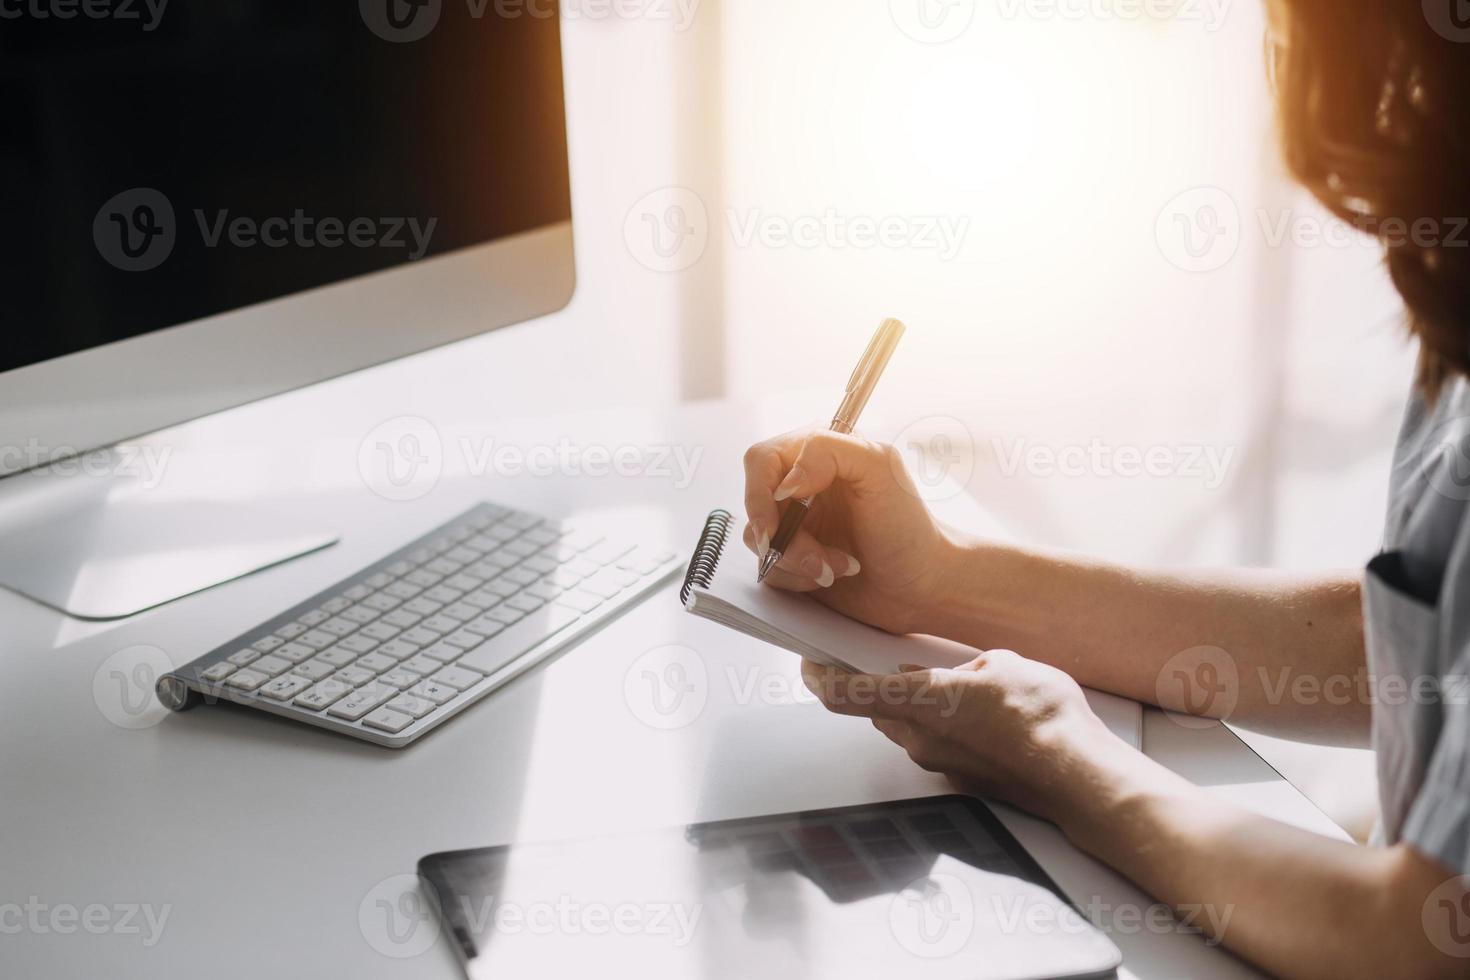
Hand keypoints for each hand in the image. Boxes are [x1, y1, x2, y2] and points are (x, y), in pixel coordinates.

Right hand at [742, 428, 959, 634]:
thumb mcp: (881, 469)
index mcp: (819, 453)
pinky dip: (798, 578)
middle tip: (818, 560)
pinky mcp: (793, 557)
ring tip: (838, 567)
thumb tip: (784, 482)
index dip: (760, 493)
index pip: (762, 460)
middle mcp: (801, 484)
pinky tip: (831, 575)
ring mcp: (795, 522)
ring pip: (757, 540)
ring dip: (798, 561)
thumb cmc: (910, 528)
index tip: (776, 525)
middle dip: (784, 539)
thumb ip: (828, 451)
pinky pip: (769, 568)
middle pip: (756, 504)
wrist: (922, 587)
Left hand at [800, 649, 1128, 821]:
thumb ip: (962, 667)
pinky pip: (938, 746)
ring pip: (907, 728)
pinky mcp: (962, 780)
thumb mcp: (1001, 664)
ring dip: (917, 706)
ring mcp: (940, 764)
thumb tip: (952, 673)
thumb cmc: (1044, 718)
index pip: (845, 694)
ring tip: (952, 682)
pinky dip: (944, 727)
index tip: (809, 662)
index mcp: (920, 701)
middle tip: (888, 660)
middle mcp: (919, 738)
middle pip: (876, 710)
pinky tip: (978, 713)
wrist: (1078, 775)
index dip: (819, 676)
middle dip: (879, 686)